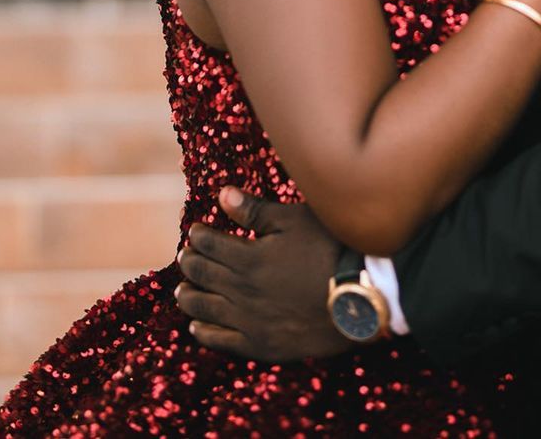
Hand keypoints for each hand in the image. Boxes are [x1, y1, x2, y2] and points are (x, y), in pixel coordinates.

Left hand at [175, 187, 350, 360]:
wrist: (358, 296)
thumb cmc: (329, 249)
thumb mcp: (293, 220)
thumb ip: (255, 211)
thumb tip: (222, 195)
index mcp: (247, 257)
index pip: (209, 244)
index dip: (198, 236)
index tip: (195, 232)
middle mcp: (241, 291)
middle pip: (202, 276)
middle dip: (190, 263)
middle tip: (185, 257)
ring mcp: (249, 321)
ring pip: (205, 309)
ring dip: (189, 297)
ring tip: (182, 291)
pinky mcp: (260, 344)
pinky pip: (221, 341)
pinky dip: (203, 332)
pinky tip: (197, 326)